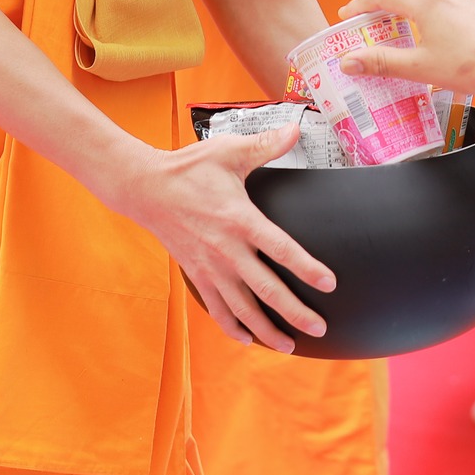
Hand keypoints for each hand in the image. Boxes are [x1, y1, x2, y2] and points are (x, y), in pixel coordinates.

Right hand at [104, 125, 336, 352]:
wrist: (145, 188)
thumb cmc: (190, 168)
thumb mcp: (228, 152)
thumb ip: (266, 145)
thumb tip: (296, 128)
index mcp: (240, 219)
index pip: (281, 249)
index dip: (307, 268)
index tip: (330, 283)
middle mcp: (227, 249)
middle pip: (266, 289)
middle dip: (295, 312)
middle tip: (319, 328)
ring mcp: (210, 266)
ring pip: (243, 307)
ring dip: (267, 329)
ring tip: (290, 346)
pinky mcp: (196, 274)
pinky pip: (217, 308)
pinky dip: (233, 326)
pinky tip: (248, 339)